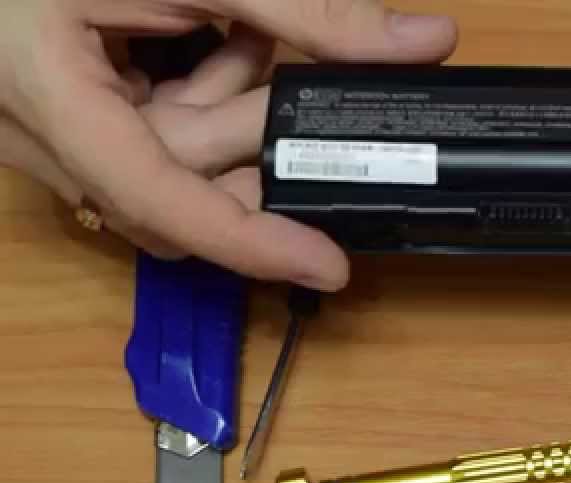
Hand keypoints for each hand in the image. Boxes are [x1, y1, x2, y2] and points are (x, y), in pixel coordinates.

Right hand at [0, 1, 456, 290]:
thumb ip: (303, 11)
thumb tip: (426, 41)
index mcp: (50, 100)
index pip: (163, 202)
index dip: (252, 242)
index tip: (329, 265)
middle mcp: (39, 135)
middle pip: (175, 181)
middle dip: (251, 135)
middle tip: (299, 86)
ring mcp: (47, 131)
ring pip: (165, 159)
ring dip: (228, 109)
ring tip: (253, 40)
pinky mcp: (60, 118)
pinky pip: (141, 137)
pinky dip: (195, 99)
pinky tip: (225, 44)